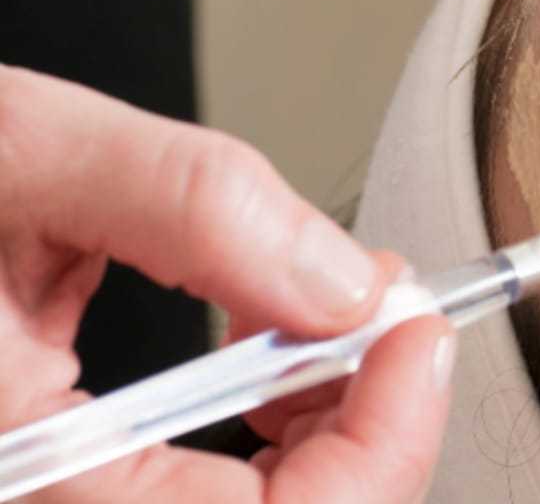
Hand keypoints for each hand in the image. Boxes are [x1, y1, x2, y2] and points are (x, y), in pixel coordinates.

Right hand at [0, 65, 454, 502]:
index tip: (417, 333)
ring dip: (326, 427)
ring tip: (332, 323)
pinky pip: (201, 491)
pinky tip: (269, 355)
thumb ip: (195, 208)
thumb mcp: (22, 152)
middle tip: (390, 318)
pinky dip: (268, 428)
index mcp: (18, 478)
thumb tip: (346, 284)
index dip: (379, 445)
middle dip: (365, 429)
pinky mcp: (66, 480)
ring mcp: (54, 497)